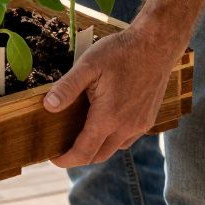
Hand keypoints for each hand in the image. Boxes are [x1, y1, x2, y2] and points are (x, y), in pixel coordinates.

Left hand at [43, 24, 184, 167]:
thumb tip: (48, 107)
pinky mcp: (148, 119)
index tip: (53, 158)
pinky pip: (127, 139)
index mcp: (108, 118)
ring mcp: (140, 125)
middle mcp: (126, 127)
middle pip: (98, 156)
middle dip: (78, 156)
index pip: (83, 152)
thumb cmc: (120, 52)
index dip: (65, 160)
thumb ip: (67, 88)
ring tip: (80, 134)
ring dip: (96, 148)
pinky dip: (112, 139)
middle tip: (62, 146)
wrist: (156, 44)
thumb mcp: (87, 65)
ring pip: (114, 148)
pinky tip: (103, 123)